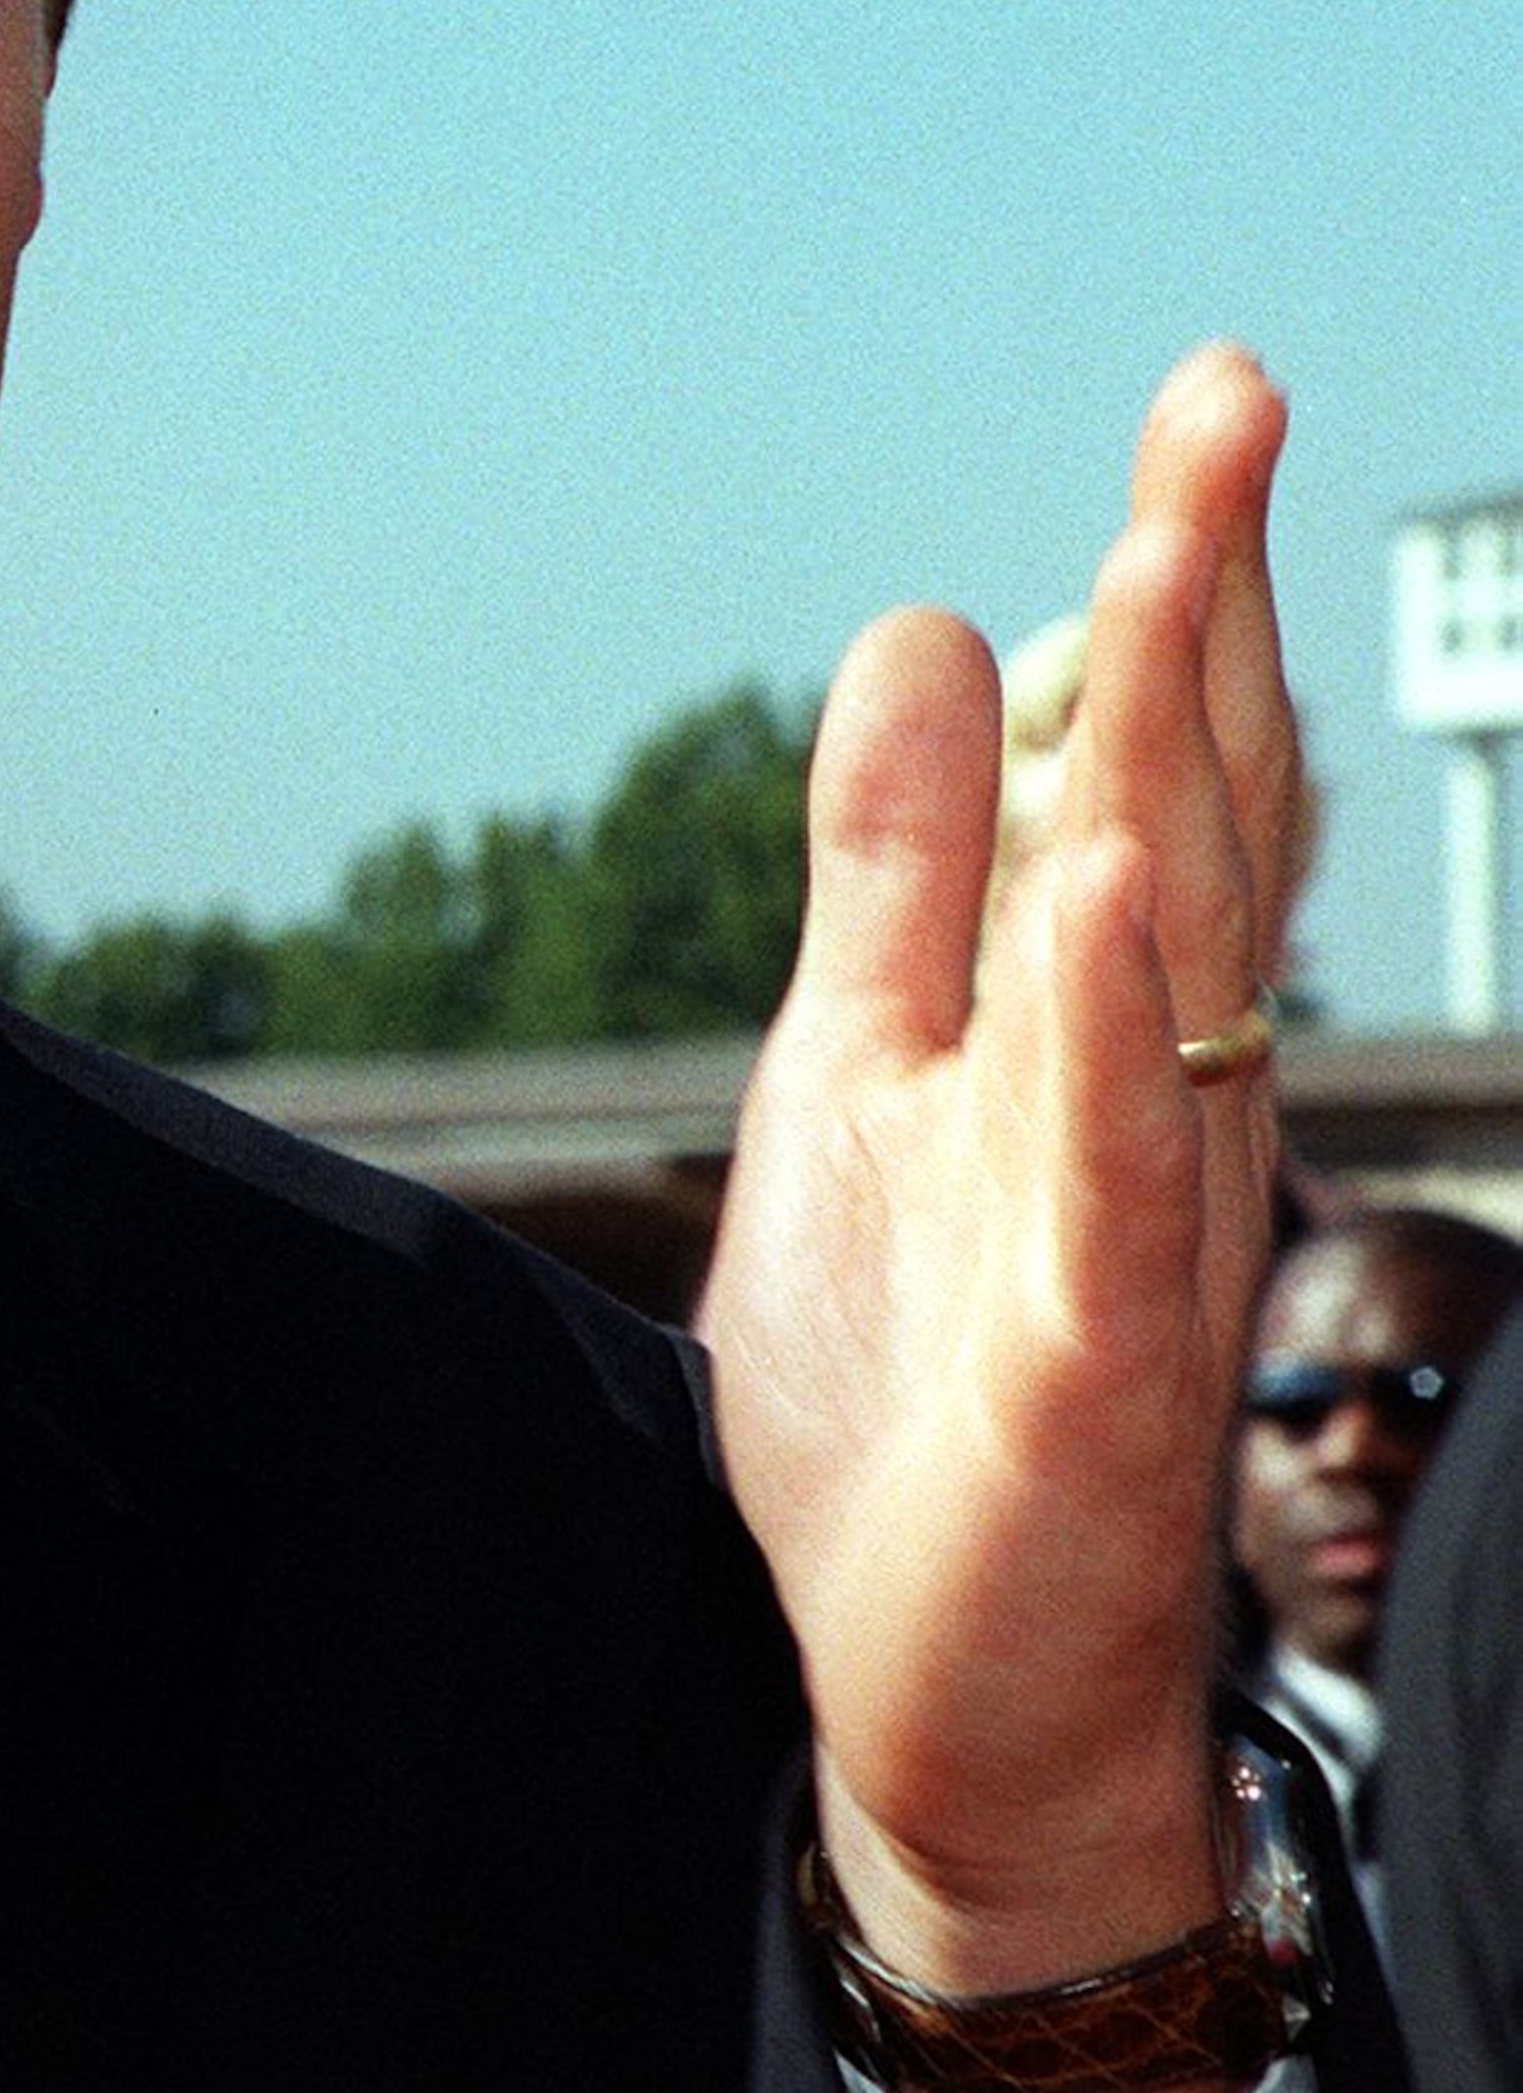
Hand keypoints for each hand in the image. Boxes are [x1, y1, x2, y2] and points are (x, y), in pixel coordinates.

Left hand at [701, 347, 1295, 2092]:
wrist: (943, 1704)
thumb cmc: (920, 1394)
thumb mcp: (865, 1075)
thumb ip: (896, 874)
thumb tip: (922, 633)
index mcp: (1092, 1027)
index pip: (1153, 771)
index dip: (1177, 587)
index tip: (1205, 400)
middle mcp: (1147, 1101)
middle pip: (1191, 816)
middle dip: (1204, 602)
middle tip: (1227, 389)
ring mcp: (1128, 1225)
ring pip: (1172, 963)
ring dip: (1173, 755)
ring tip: (1169, 554)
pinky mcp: (1086, 1360)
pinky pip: (1113, 1169)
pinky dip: (1107, 1022)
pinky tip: (1106, 883)